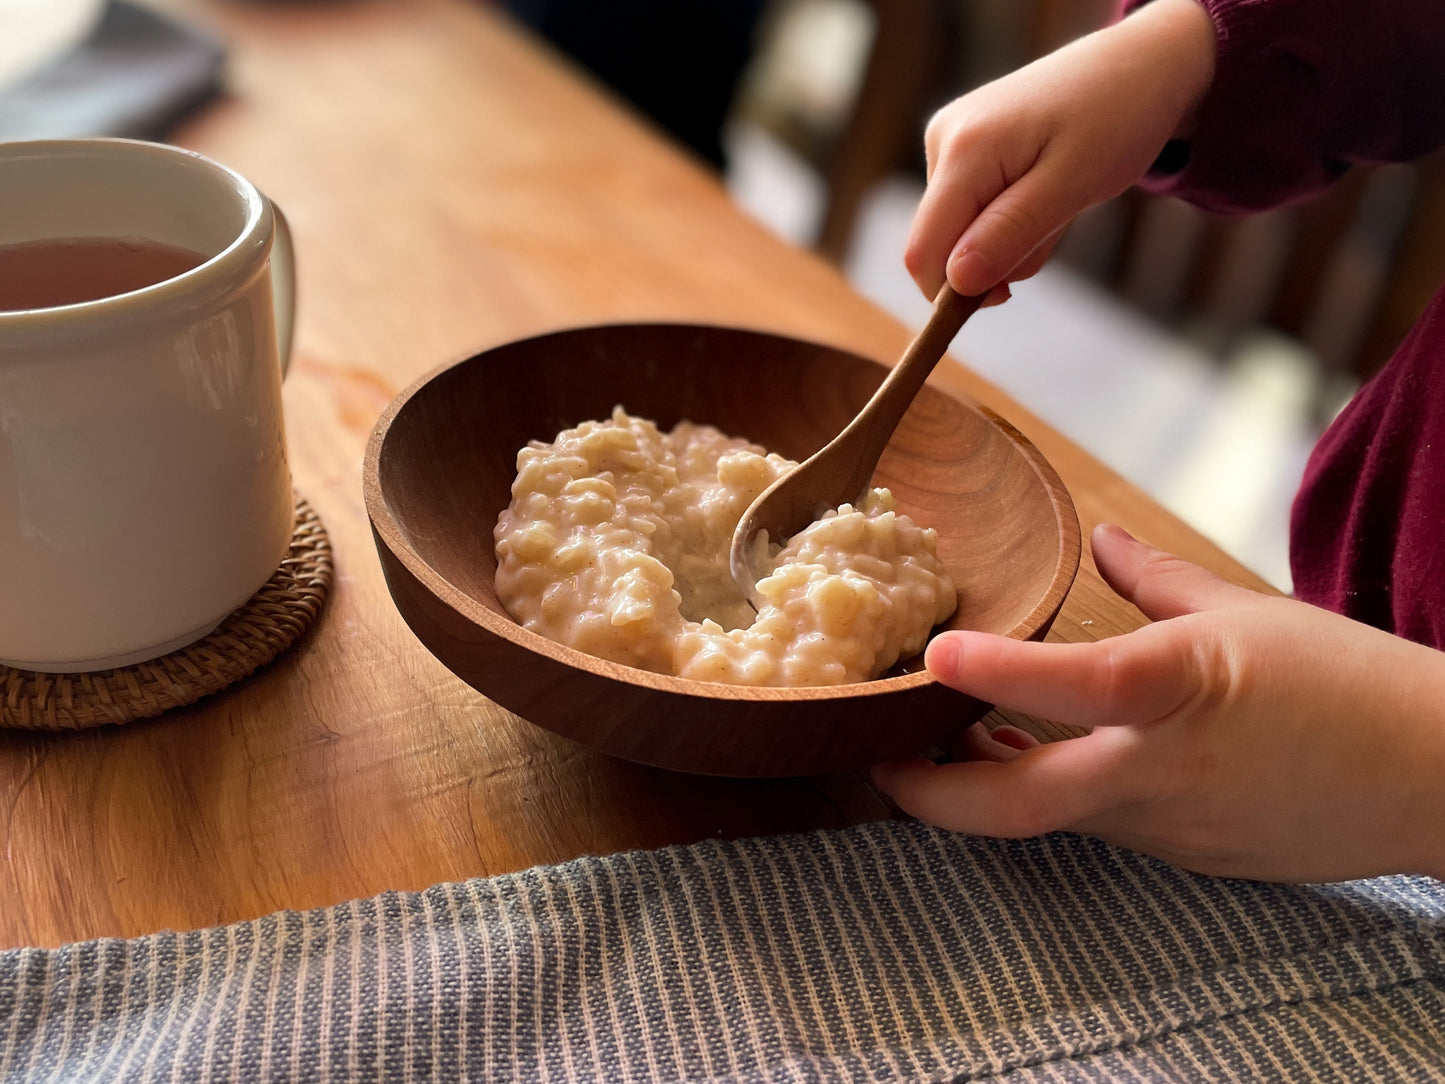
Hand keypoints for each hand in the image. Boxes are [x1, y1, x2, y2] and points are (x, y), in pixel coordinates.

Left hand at [872, 524, 1444, 882]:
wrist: (1441, 779)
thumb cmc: (1350, 682)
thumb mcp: (1245, 611)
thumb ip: (1154, 579)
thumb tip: (1102, 540)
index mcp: (1183, 692)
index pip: (1081, 684)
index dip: (1000, 671)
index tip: (934, 655)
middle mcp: (1164, 772)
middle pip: (1020, 806)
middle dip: (931, 794)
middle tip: (877, 759)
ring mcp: (1172, 827)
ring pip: (1050, 818)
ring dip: (986, 785)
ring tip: (944, 743)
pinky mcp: (1188, 855)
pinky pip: (1099, 826)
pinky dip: (1056, 793)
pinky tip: (1036, 757)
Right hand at [905, 0, 1216, 299]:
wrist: (1140, 65)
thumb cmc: (1117, 119)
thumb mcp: (1073, 184)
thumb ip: (1010, 233)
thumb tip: (955, 282)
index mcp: (964, 150)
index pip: (924, 252)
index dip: (951, 294)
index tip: (1008, 297)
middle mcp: (943, 142)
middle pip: (942, 246)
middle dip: (995, 259)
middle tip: (1056, 226)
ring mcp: (950, 142)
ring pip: (960, 233)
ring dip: (1011, 239)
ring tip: (1059, 200)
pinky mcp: (963, 147)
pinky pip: (973, 211)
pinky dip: (1011, 218)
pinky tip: (1044, 188)